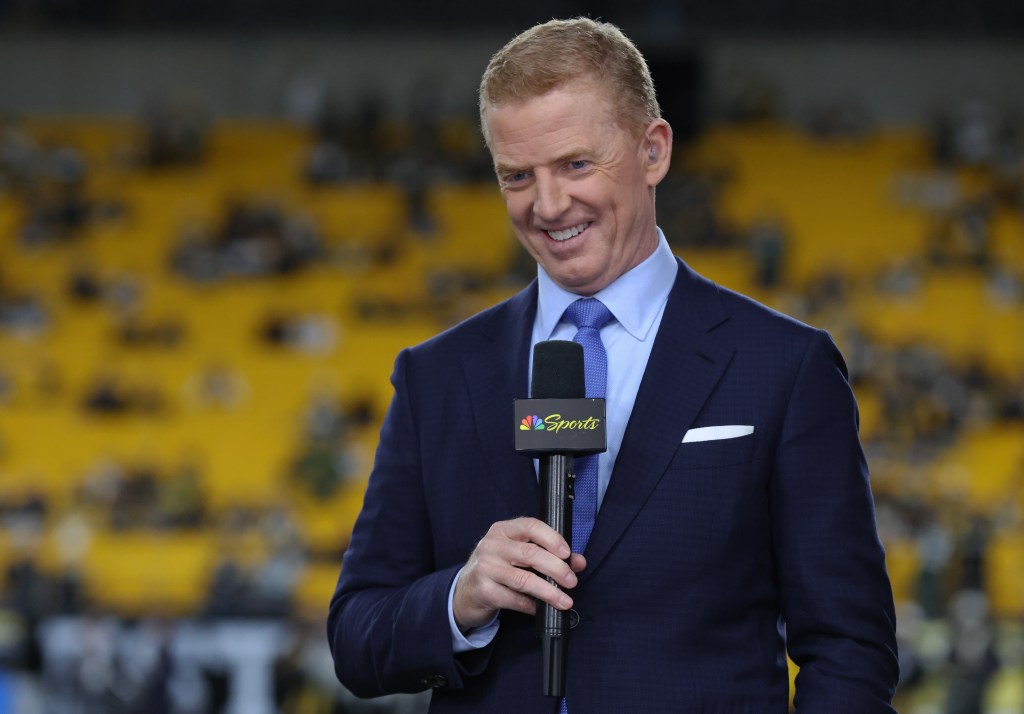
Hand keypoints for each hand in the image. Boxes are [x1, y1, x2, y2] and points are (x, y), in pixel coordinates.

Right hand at [452, 517, 586, 630]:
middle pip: (531, 554)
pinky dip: (532, 606)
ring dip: (549, 591)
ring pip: (524, 579)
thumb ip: (549, 554)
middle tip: (572, 581)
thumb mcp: (518, 555)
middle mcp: (492, 545)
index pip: (531, 526)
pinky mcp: (484, 590)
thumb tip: (579, 562)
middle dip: (557, 569)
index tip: (568, 554)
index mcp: (503, 530)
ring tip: (564, 600)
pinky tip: (541, 608)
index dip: (552, 539)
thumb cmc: (497, 568)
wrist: (465, 591)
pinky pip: (515, 599)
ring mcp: (486, 568)